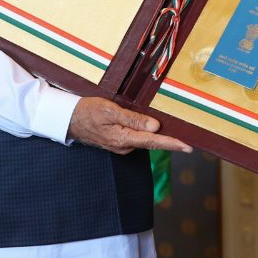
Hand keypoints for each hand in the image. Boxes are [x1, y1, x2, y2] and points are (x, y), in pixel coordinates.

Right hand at [68, 97, 191, 154]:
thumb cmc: (88, 112)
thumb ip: (133, 119)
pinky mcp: (118, 141)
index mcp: (123, 139)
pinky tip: (151, 126)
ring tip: (173, 129)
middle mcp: (124, 146)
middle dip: (170, 140)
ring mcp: (121, 145)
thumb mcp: (110, 111)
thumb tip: (155, 126)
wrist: (69, 120)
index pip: (153, 141)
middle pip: (152, 142)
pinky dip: (146, 132)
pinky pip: (137, 137)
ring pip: (145, 139)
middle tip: (188, 137)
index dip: (172, 144)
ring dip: (158, 135)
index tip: (188, 147)